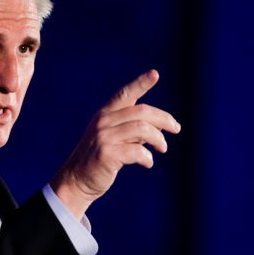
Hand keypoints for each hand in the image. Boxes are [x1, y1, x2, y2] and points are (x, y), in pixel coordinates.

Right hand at [50, 69, 180, 218]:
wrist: (77, 180)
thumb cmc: (99, 159)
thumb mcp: (113, 138)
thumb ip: (132, 130)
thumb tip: (158, 127)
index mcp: (105, 114)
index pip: (125, 94)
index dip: (140, 83)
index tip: (155, 74)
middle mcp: (103, 122)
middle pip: (141, 112)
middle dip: (163, 119)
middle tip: (176, 129)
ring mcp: (103, 137)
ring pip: (142, 129)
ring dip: (159, 139)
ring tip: (163, 148)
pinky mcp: (107, 154)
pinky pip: (137, 151)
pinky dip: (147, 157)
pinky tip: (148, 163)